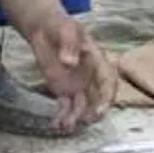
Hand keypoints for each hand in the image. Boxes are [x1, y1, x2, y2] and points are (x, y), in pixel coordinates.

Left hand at [26, 14, 116, 131]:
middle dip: (93, 113)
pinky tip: (55, 124)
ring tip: (64, 126)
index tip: (100, 110)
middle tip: (84, 121)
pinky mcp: (64, 91)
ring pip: (82, 106)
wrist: (45, 30)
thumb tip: (69, 62)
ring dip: (76, 118)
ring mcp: (79, 86)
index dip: (107, 97)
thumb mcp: (67, 29)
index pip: (109, 81)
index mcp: (98, 61)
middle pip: (98, 99)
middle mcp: (91, 77)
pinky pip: (66, 107)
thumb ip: (69, 44)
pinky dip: (62, 116)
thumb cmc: (60, 27)